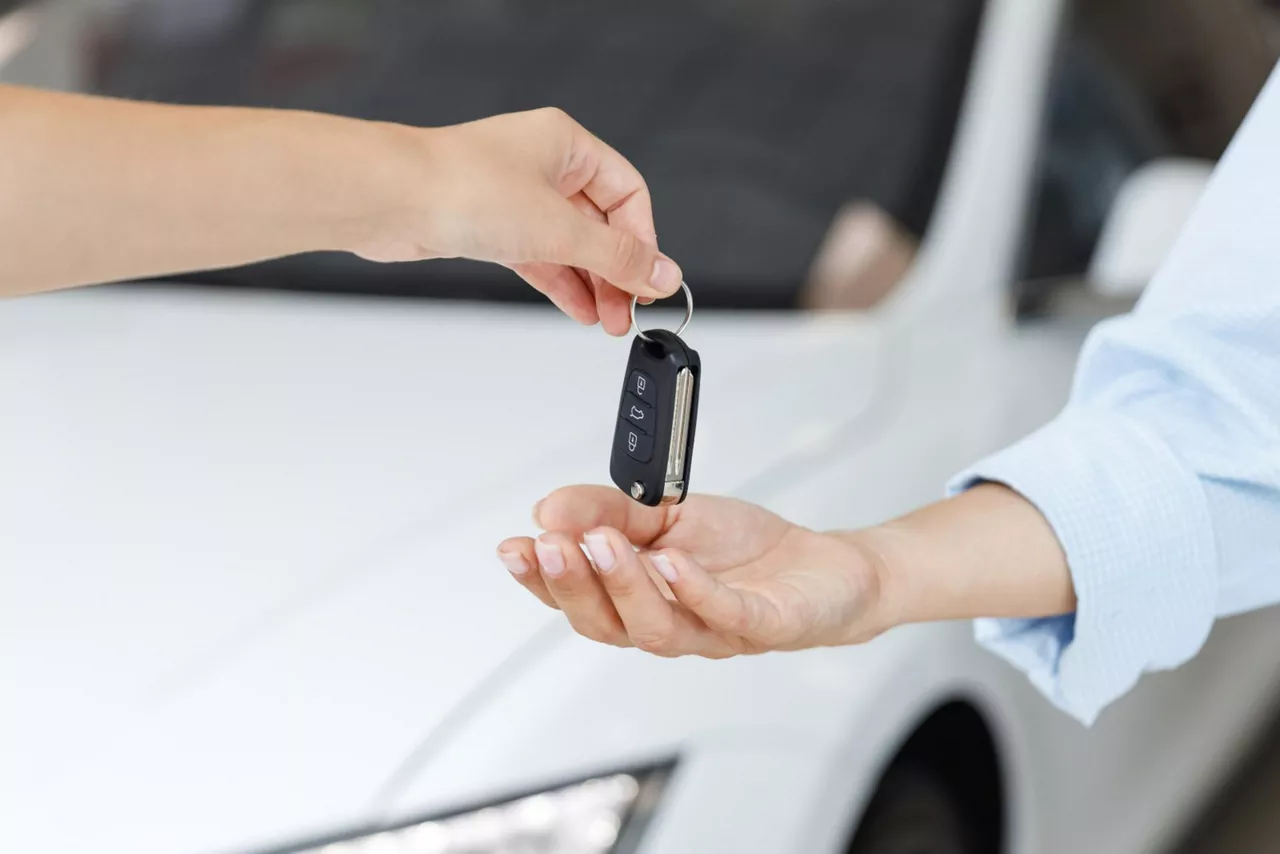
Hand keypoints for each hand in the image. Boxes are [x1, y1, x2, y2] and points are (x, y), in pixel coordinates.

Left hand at [351, 108, 681, 335]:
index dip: (643, 241)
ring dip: (591, 283)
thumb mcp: (558, 228)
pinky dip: (560, 282)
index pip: (628, 193)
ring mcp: (514, 195)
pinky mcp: (489, 225)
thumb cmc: (461, 187)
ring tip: (606, 320)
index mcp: (565, 143)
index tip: (649, 282)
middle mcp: (542, 164)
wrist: (388, 200)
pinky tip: (578, 309)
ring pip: (569, 244)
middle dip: (616, 271)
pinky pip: (539, 256)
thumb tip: (662, 274)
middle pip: (600, 223)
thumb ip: (616, 256)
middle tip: (628, 311)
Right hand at [496, 486, 886, 656]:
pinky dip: (695, 590)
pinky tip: (671, 561)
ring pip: (656, 629)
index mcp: (640, 599)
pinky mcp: (765, 625)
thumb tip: (551, 507)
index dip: (540, 580)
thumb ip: (610, 510)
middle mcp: (671, 624)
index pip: (578, 600)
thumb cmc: (745, 552)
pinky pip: (726, 615)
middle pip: (607, 624)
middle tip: (551, 545)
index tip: (514, 548)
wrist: (827, 569)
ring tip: (602, 543)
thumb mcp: (669, 512)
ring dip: (623, 585)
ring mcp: (716, 631)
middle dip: (572, 584)